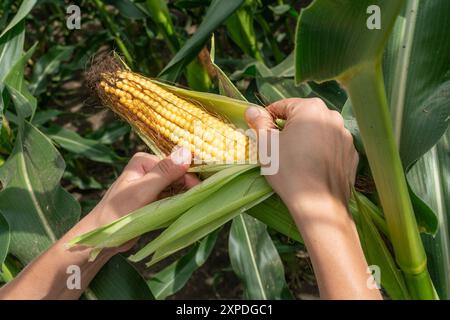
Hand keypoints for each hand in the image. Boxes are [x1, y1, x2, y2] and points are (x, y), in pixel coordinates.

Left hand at [0, 149, 199, 299]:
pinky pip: (172, 197)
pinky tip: (188, 207)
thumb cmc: (117, 211)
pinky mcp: (154, 199)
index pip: (174, 164)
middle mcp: (149, 170)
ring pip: (177, 187)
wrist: (102, 236)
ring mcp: (152, 185)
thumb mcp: (143, 190)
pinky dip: (180, 202)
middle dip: (189, 185)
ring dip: (186, 195)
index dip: (189, 175)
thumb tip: (186, 152)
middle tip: (202, 197)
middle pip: (177, 174)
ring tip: (197, 204)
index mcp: (144, 161)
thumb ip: (164, 172)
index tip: (202, 188)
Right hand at [245, 98, 357, 217]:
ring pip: (319, 132)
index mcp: (310, 108)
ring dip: (306, 140)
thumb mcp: (266, 145)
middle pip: (303, 118)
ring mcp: (346, 136)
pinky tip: (312, 168)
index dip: (268, 118)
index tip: (261, 132)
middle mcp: (333, 116)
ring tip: (295, 160)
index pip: (282, 106)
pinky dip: (322, 153)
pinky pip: (332, 147)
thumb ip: (259, 123)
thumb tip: (252, 110)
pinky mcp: (352, 154)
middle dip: (289, 129)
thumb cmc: (288, 170)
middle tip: (277, 148)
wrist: (318, 203)